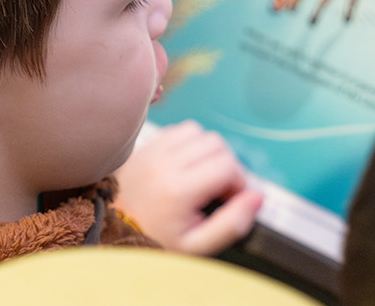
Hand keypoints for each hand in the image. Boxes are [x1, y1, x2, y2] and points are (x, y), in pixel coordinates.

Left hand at [114, 120, 263, 254]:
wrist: (116, 234)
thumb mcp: (198, 245)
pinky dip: (190, 143)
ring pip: (199, 132)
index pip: (228, 165)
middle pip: (216, 144)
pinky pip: (178, 130)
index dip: (238, 182)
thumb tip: (257, 198)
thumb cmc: (157, 241)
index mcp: (178, 190)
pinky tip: (186, 166)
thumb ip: (231, 224)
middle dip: (227, 165)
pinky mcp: (146, 146)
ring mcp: (152, 152)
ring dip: (208, 151)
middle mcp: (164, 165)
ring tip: (202, 176)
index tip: (229, 199)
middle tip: (217, 190)